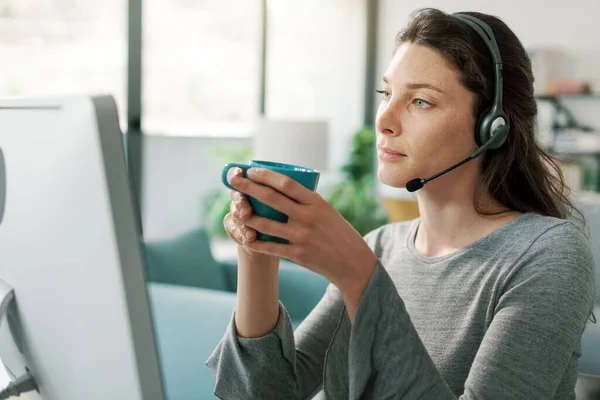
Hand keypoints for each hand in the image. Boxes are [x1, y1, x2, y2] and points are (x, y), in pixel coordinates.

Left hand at [228, 167, 378, 294]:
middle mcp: (308, 217)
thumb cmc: (338, 233)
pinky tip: (244, 237)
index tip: (251, 170)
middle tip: (233, 180)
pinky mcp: (297, 254)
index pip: (286, 184)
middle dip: (248, 188)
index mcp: (316, 202)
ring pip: (265, 224)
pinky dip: (255, 242)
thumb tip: (281, 189)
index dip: (265, 175)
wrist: (352, 263)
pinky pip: (269, 247)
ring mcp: (301, 237)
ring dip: (246, 216)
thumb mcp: (327, 211)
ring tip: (236, 210)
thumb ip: (306, 202)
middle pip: (271, 199)